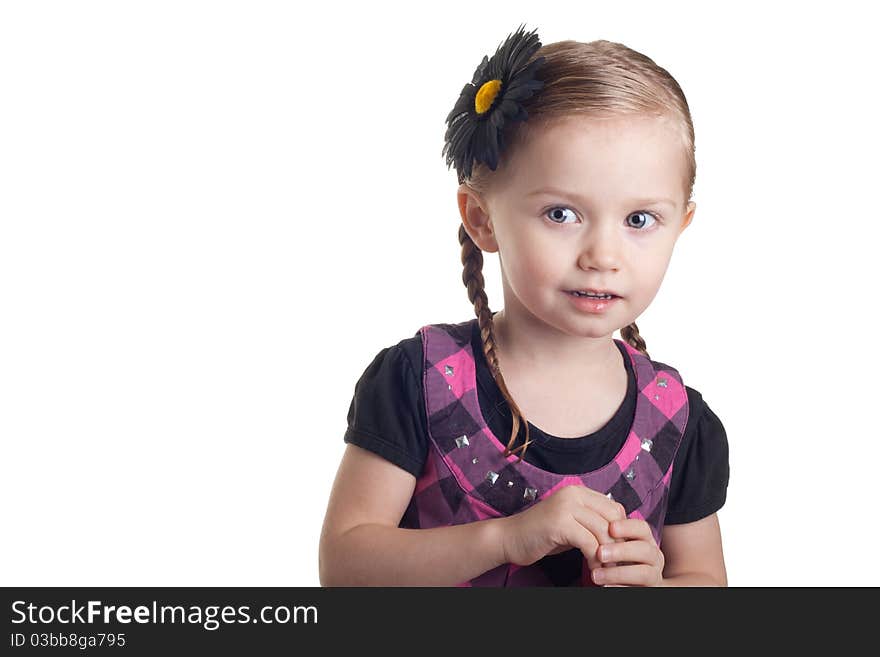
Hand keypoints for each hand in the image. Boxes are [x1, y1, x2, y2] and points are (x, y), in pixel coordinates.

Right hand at [500, 484, 625, 570]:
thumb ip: (591, 522)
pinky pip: (589, 543)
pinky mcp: (559, 523)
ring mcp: (565, 507)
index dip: (622, 531)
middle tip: (618, 563)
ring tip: (606, 570)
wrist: (509, 538)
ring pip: (603, 531)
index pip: (614, 508)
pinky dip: (595, 559)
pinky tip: (593, 569)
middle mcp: (573, 494)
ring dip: (608, 555)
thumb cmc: (541, 534)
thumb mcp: (571, 523)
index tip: (620, 551)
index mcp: (578, 491)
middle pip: (613, 518)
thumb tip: (620, 534)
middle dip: (618, 543)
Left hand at [591, 517, 664, 586]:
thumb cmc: (621, 558)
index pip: (642, 528)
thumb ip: (612, 533)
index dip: (628, 527)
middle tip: (600, 553)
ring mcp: (653, 576)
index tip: (610, 528)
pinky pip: (637, 589)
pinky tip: (605, 586)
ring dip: (618, 573)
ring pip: (644, 573)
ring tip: (596, 575)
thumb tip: (594, 518)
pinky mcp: (648, 590)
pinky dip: (620, 588)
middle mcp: (654, 557)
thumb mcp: (619, 543)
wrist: (633, 582)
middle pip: (645, 550)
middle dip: (621, 551)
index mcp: (646, 541)